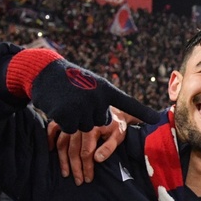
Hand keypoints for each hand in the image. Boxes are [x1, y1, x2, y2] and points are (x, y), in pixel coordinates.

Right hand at [22, 55, 157, 131]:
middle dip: (90, 115)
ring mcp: (82, 106)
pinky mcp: (66, 115)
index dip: (142, 112)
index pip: (127, 102)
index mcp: (106, 89)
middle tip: (79, 100)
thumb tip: (113, 120)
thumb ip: (104, 101)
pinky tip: (60, 107)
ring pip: (86, 127)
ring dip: (77, 119)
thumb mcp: (93, 85)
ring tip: (69, 102)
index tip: (156, 118)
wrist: (45, 72)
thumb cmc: (72, 80)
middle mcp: (97, 97)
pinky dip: (64, 122)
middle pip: (101, 122)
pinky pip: (71, 129)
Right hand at [48, 107, 129, 184]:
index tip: (87, 178)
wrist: (115, 110)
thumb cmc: (116, 125)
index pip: (86, 152)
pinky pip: (53, 128)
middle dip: (75, 168)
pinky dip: (50, 138)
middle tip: (78, 181)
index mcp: (92, 128)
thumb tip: (97, 159)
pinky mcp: (66, 119)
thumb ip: (108, 147)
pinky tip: (51, 149)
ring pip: (62, 143)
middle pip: (73, 150)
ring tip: (65, 172)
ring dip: (62, 159)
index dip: (86, 167)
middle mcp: (79, 125)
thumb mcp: (118, 136)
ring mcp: (71, 121)